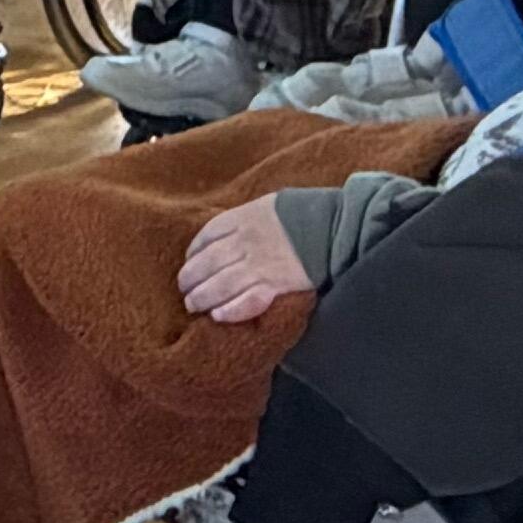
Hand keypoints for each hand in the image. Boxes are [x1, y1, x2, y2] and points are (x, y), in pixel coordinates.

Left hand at [178, 200, 310, 325]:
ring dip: (203, 298)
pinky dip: (231, 310)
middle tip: (184, 290)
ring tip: (193, 306)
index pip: (207, 236)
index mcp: (243, 217)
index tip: (190, 262)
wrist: (338, 226)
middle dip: (190, 279)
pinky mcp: (276, 284)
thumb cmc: (307, 213)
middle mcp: (245, 241)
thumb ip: (249, 218)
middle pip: (207, 263)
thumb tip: (232, 232)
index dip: (194, 252)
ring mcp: (259, 264)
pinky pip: (246, 301)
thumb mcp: (271, 205)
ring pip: (220, 284)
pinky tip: (218, 316)